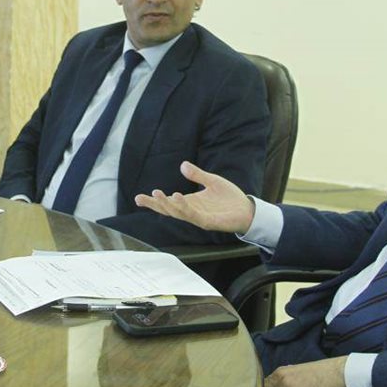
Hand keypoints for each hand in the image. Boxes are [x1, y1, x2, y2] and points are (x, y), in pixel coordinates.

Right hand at [133, 161, 254, 233]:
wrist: (248, 210)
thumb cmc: (230, 198)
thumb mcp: (212, 181)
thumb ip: (197, 175)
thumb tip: (182, 165)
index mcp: (190, 203)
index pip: (168, 203)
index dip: (154, 201)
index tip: (138, 198)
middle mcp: (192, 211)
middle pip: (168, 210)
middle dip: (155, 205)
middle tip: (140, 198)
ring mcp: (199, 218)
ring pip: (178, 213)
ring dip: (167, 205)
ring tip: (157, 194)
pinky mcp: (209, 222)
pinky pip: (193, 215)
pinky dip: (184, 207)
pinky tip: (177, 197)